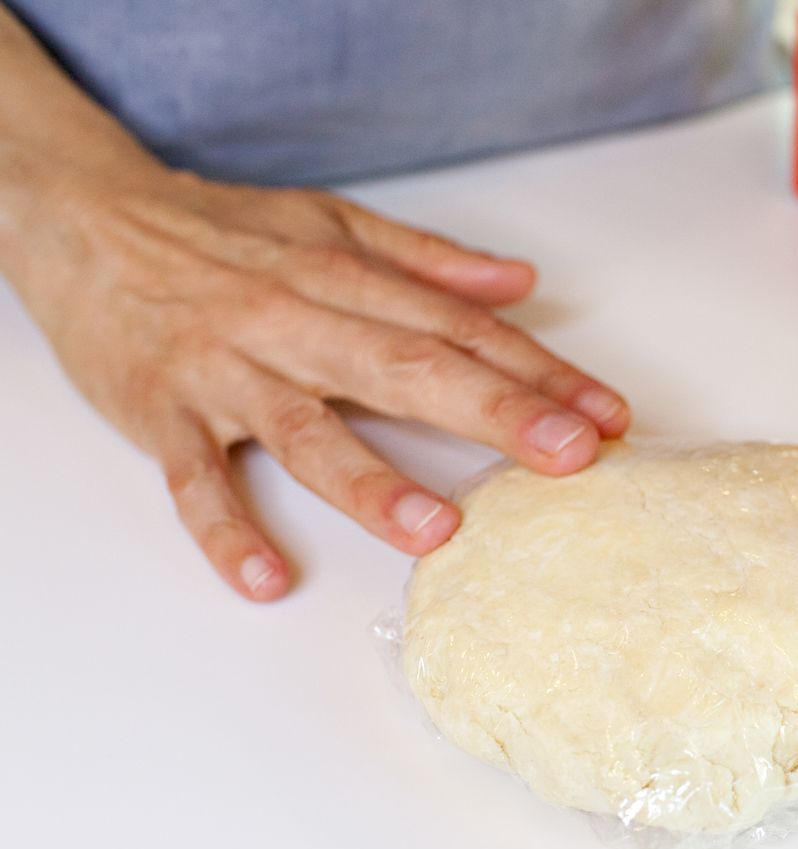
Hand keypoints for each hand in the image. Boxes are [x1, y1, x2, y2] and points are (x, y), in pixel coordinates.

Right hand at [8, 162, 628, 600]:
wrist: (87, 217)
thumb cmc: (222, 230)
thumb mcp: (331, 224)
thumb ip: (427, 260)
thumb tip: (519, 283)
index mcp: (345, 281)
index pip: (460, 329)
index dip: (539, 372)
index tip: (603, 414)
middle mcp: (295, 324)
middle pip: (407, 370)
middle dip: (495, 414)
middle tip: (570, 456)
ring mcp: (228, 372)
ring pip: (306, 430)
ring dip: (372, 481)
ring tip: (438, 530)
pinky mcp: (164, 414)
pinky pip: (195, 480)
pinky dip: (226, 528)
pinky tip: (266, 575)